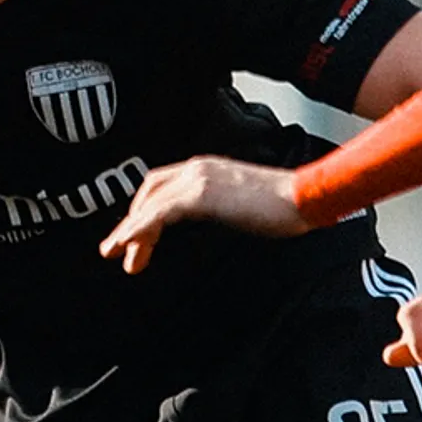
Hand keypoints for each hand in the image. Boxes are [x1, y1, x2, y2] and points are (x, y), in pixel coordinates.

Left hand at [99, 156, 306, 273]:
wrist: (304, 198)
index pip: (162, 185)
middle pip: (149, 192)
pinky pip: (158, 214)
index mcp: (207, 169)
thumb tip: (209, 230)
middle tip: (117, 251)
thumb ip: (220, 210)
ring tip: (117, 254)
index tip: (133, 237)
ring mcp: (198, 178)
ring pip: (149, 204)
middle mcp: (198, 167)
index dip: (143, 210)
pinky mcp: (201, 194)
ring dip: (129, 231)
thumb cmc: (284, 207)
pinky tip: (129, 244)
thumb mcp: (242, 206)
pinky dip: (138, 229)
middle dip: (130, 222)